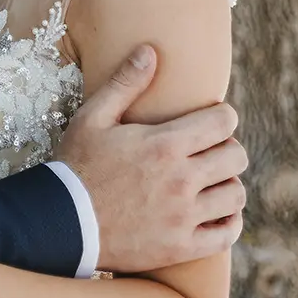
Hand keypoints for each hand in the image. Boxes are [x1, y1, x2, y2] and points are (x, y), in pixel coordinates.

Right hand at [52, 45, 247, 274]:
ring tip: (210, 183)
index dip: (222, 117)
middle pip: (236, 156)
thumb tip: (151, 50)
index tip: (210, 123)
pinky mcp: (180, 247)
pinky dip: (228, 222)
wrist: (61, 224)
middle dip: (226, 149)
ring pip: (235, 194)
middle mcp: (181, 180)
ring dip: (227, 185)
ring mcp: (183, 217)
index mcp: (165, 145)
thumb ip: (125, 83)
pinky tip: (214, 213)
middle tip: (209, 152)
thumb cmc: (75, 166)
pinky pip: (226, 233)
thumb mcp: (93, 119)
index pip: (225, 121)